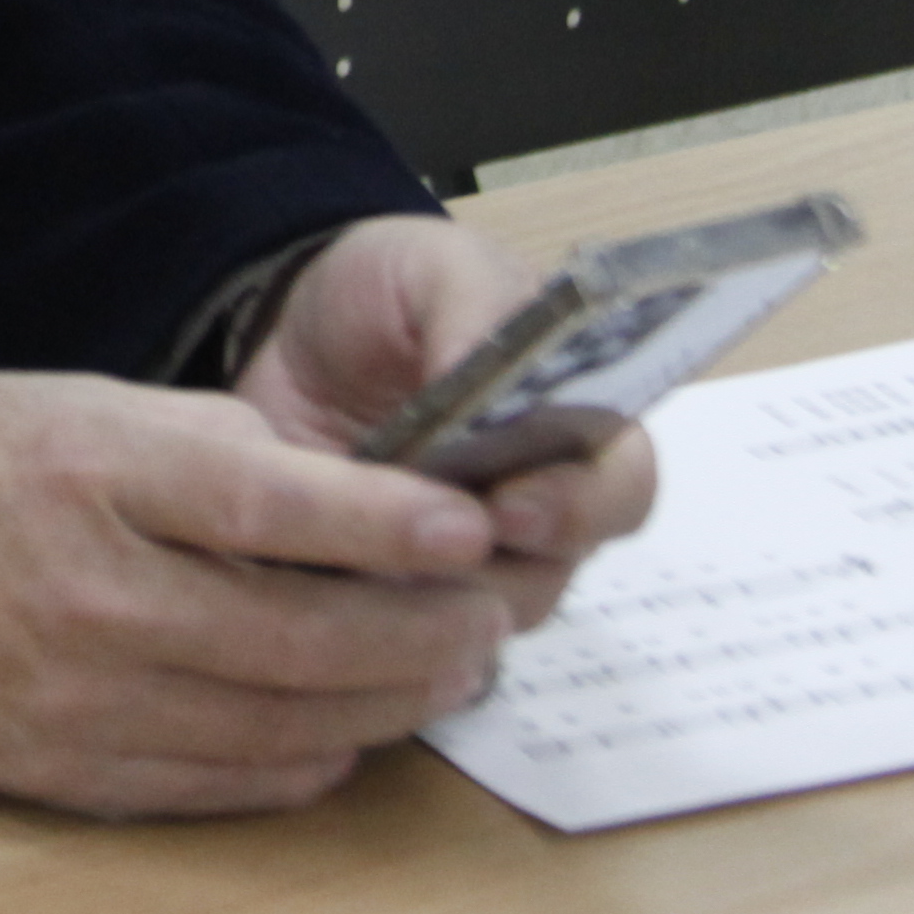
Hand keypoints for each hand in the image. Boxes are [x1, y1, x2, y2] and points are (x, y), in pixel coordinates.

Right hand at [0, 367, 519, 818]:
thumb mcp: (76, 402)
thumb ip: (211, 444)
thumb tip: (349, 497)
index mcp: (94, 476)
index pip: (270, 507)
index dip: (386, 527)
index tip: (472, 527)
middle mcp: (92, 599)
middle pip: (301, 640)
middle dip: (422, 635)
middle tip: (486, 617)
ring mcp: (79, 701)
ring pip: (281, 727)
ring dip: (384, 706)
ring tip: (442, 674)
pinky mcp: (65, 773)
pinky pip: (222, 787)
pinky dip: (304, 763)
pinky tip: (345, 731)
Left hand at [230, 214, 661, 625]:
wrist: (293, 337)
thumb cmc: (390, 297)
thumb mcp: (432, 268)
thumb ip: (475, 307)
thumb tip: (490, 371)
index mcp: (579, 430)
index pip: (620, 490)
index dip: (580, 506)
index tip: (513, 504)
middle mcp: (539, 517)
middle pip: (549, 575)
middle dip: (490, 566)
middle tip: (427, 544)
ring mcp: (465, 570)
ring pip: (466, 623)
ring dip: (414, 596)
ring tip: (351, 555)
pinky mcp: (386, 604)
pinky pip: (388, 646)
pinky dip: (353, 623)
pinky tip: (312, 580)